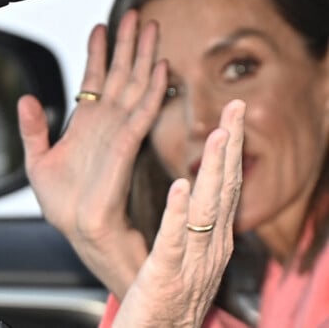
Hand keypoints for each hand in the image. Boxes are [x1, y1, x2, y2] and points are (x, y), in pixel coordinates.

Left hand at [18, 10, 167, 297]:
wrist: (76, 231)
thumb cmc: (61, 201)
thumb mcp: (37, 160)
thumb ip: (33, 128)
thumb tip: (26, 98)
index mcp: (85, 120)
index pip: (95, 76)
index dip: (98, 51)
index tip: (100, 26)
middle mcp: (106, 120)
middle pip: (121, 72)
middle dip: (128, 42)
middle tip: (136, 13)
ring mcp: (118, 129)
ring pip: (135, 84)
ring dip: (144, 55)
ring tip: (151, 28)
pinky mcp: (127, 145)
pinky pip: (143, 111)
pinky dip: (152, 89)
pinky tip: (160, 67)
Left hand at [112, 100, 244, 327]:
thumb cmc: (169, 296)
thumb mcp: (191, 254)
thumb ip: (194, 222)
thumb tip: (195, 188)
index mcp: (214, 237)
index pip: (228, 185)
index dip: (232, 149)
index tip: (233, 115)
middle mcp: (211, 246)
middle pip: (226, 188)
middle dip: (231, 145)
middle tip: (236, 108)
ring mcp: (193, 260)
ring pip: (208, 208)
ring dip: (214, 170)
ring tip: (218, 135)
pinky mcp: (167, 275)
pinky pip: (174, 239)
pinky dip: (179, 211)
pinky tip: (181, 186)